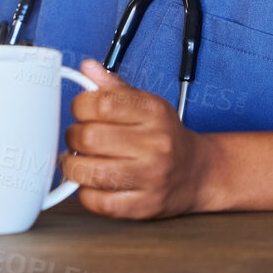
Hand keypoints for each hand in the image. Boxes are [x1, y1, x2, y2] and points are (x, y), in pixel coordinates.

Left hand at [59, 59, 218, 219]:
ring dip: (73, 166)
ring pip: (90, 172)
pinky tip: (91, 183)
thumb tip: (88, 68)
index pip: (101, 102)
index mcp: (153, 113)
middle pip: (89, 137)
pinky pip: (100, 202)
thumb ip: (114, 87)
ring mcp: (151, 177)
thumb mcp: (147, 105)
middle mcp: (155, 145)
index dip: (79, 105)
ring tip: (78, 161)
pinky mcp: (145, 205)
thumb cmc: (166, 138)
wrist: (200, 172)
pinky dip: (86, 193)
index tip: (80, 111)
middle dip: (73, 136)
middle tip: (77, 138)